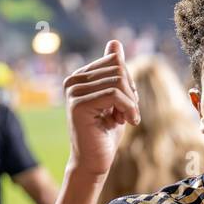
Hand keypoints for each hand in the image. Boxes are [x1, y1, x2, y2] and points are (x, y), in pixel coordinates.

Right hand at [64, 40, 138, 177]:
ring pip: (118, 82)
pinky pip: (114, 95)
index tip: (127, 104)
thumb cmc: (106, 132)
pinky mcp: (78, 105)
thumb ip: (115, 72)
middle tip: (127, 114)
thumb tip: (114, 42)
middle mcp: (73, 80)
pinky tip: (126, 122)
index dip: (129, 83)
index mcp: (80, 76)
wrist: (95, 161)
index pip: (115, 62)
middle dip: (130, 93)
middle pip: (118, 70)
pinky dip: (128, 109)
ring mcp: (73, 92)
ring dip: (130, 104)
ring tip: (123, 119)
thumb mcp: (116, 98)